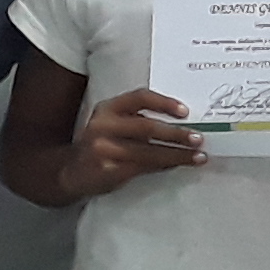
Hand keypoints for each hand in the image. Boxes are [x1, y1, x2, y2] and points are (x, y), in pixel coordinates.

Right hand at [69, 88, 203, 193]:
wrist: (70, 171)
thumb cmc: (101, 144)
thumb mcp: (112, 124)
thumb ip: (138, 120)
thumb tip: (182, 124)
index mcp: (108, 108)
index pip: (139, 98)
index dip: (164, 103)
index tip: (185, 111)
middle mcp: (104, 125)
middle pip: (147, 126)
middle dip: (177, 134)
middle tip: (198, 138)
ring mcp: (105, 149)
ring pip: (149, 151)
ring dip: (178, 154)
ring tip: (198, 156)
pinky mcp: (110, 170)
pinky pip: (145, 167)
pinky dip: (166, 165)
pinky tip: (179, 164)